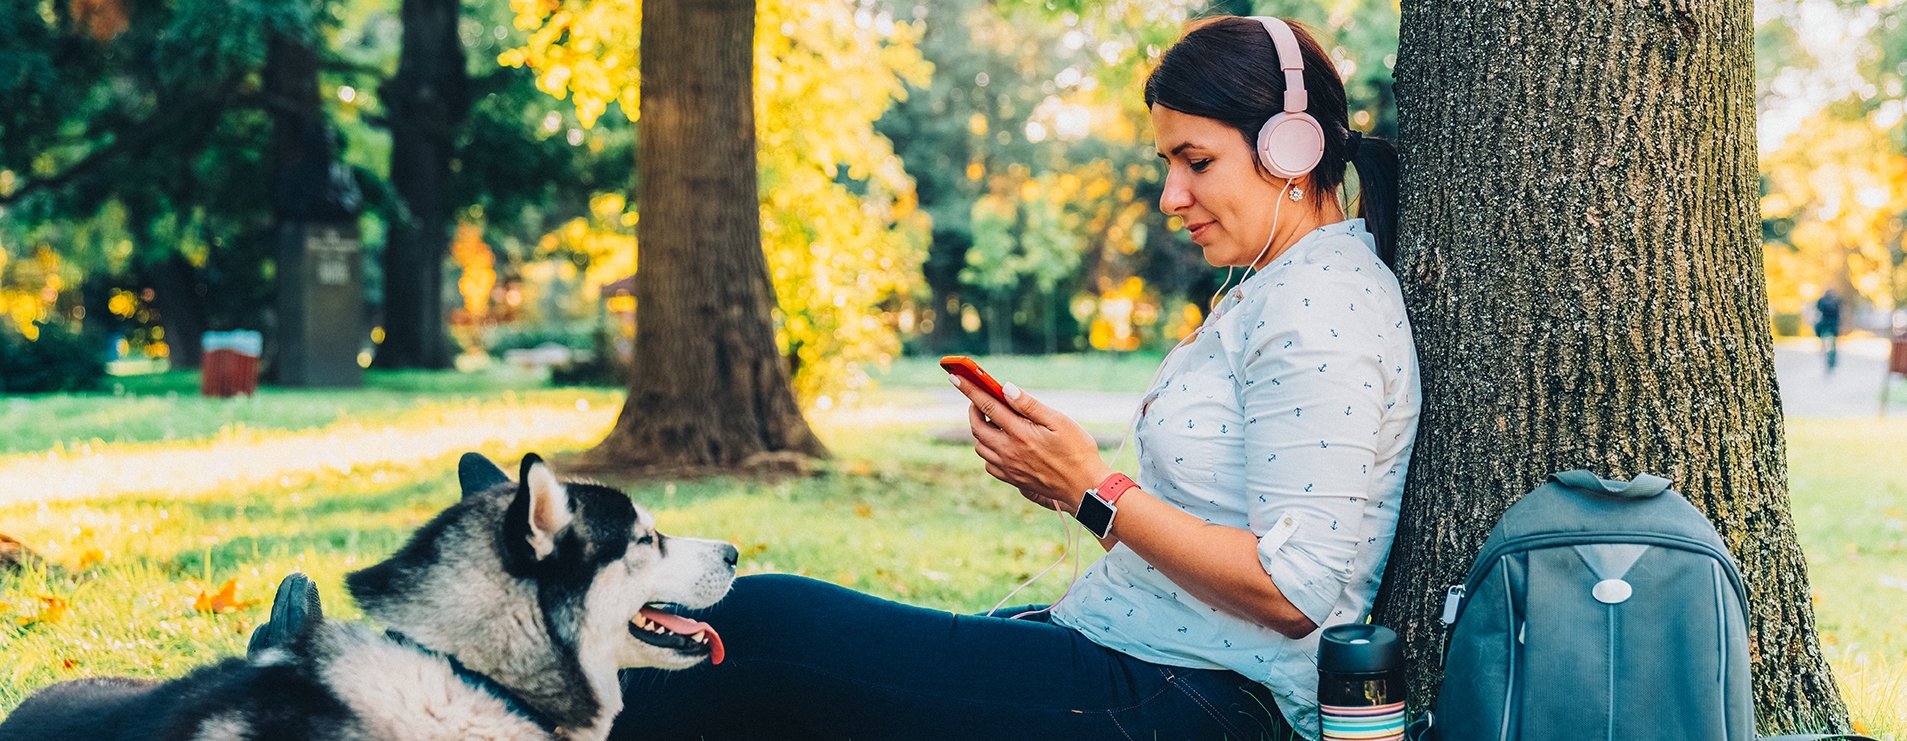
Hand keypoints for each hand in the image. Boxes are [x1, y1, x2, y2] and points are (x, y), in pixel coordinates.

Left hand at [950, 375, 1111, 512]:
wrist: (1084, 487)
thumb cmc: (1077, 451)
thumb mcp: (1058, 421)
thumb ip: (1029, 405)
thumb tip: (1006, 388)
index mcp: (1020, 433)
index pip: (987, 405)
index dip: (969, 389)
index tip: (955, 376)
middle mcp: (1008, 451)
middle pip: (977, 427)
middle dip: (974, 409)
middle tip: (981, 399)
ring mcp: (1008, 467)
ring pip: (980, 446)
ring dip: (981, 430)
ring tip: (994, 421)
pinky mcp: (1012, 479)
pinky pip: (989, 464)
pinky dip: (988, 451)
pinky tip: (1002, 444)